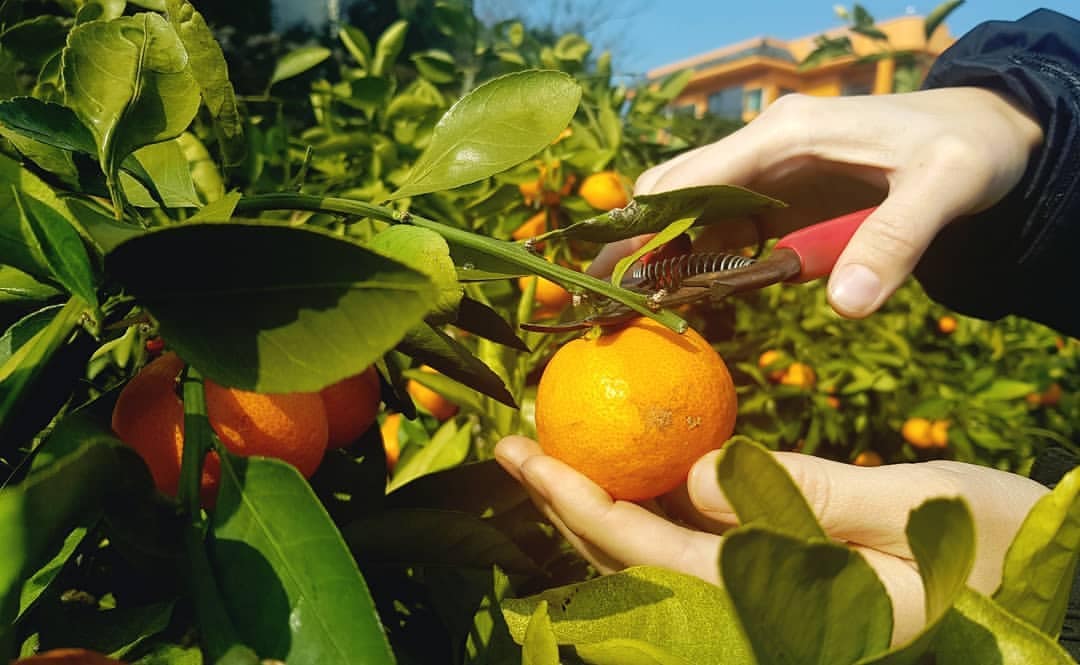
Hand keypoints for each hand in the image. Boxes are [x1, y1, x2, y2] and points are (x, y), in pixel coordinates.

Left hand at [494, 435, 1047, 643]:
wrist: (1052, 594)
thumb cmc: (1001, 551)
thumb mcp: (917, 511)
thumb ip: (808, 499)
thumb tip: (695, 479)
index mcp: (788, 611)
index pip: (655, 559)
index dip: (583, 507)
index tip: (528, 457)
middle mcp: (760, 617)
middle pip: (635, 565)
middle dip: (568, 505)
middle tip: (514, 445)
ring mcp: (769, 602)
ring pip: (657, 558)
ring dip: (600, 503)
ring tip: (553, 450)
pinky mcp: (784, 579)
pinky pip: (699, 545)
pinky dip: (658, 503)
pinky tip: (640, 463)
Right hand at [612, 87, 1042, 315]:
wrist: (990, 131)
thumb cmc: (969, 148)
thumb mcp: (945, 187)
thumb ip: (896, 241)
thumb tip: (845, 306)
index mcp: (785, 134)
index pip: (693, 178)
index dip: (650, 226)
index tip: (617, 275)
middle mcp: (764, 147)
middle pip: (675, 191)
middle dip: (641, 243)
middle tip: (614, 302)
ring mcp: (770, 171)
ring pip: (691, 211)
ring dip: (664, 257)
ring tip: (635, 309)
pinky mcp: (782, 195)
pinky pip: (723, 229)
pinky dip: (700, 262)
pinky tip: (689, 299)